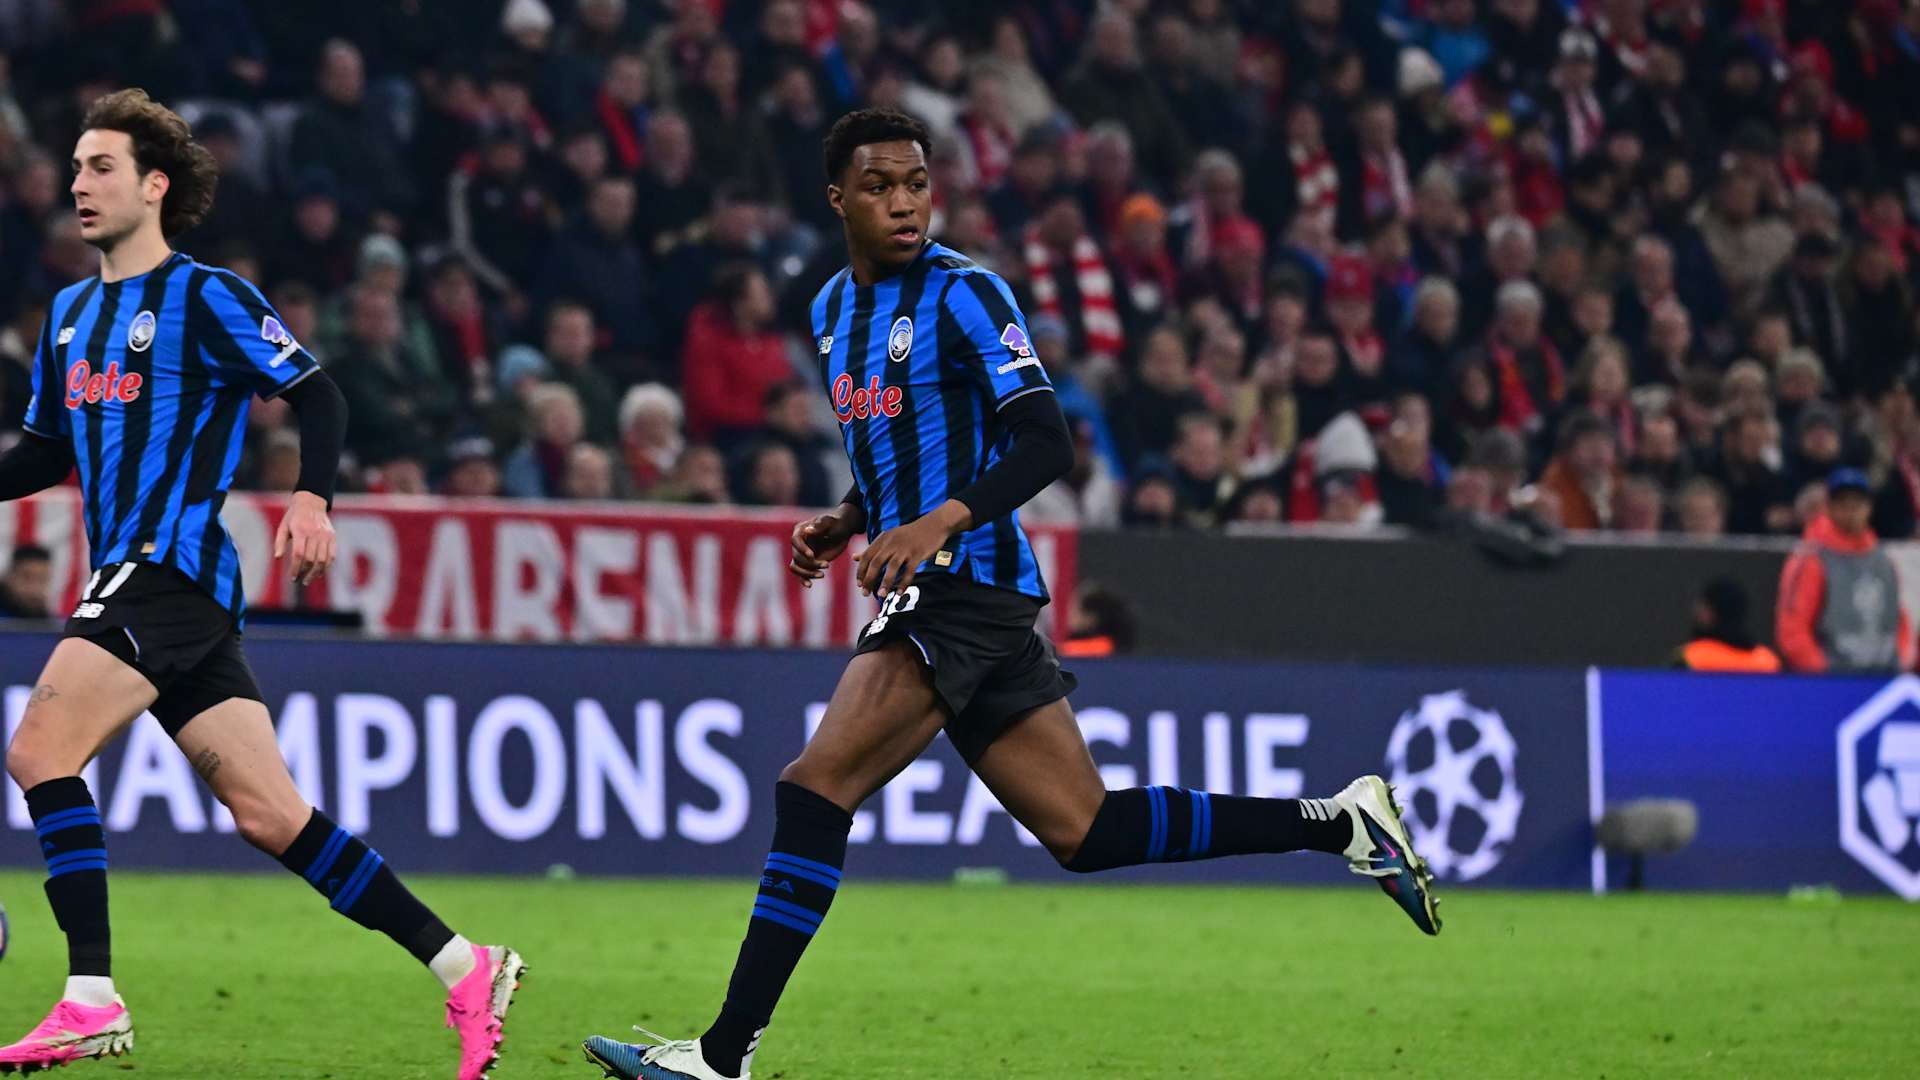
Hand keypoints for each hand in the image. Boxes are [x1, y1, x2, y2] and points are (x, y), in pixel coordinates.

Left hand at [275, 491, 336, 585]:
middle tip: (299, 580)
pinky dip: (327, 566)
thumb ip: (279, 542)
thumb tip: (278, 558)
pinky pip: (332, 556)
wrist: (312, 503)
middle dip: (304, 572)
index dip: (295, 568)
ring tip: (309, 579)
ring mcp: (326, 535)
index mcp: (301, 530)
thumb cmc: (294, 517)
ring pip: (323, 560)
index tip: (292, 577)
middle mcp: (315, 533)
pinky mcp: (332, 537)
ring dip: (316, 573)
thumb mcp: (283, 527)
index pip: (299, 554)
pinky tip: (319, 572)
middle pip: (311, 559)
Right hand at [789, 509, 858, 587]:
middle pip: (797, 556)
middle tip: (827, 565)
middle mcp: (798, 543)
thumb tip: (808, 530)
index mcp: (801, 530)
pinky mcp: (808, 564)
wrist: (842, 531)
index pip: (795, 540)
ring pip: (796, 567)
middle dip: (810, 563)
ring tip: (822, 575)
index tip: (812, 555)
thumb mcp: (829, 523)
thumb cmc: (836, 524)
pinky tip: (810, 585)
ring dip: (807, 573)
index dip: (802, 549)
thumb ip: (819, 526)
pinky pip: (801, 574)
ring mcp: (802, 554)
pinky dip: (804, 579)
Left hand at [854, 500, 969, 597]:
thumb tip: (854, 558)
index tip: (859, 584)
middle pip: (876, 562)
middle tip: (865, 593)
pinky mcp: (918, 554)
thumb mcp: (888, 538)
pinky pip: (909, 571)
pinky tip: (899, 592)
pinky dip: (904, 583)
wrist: (933, 525)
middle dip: (869, 579)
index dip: (861, 571)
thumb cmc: (909, 534)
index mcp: (883, 539)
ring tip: (880, 595)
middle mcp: (892, 543)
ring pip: (892, 567)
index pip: (867, 556)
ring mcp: (905, 548)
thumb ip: (872, 549)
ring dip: (885, 582)